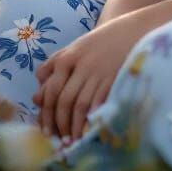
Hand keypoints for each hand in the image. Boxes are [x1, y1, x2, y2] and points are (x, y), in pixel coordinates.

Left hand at [32, 12, 150, 141]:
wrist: (135, 29)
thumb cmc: (102, 42)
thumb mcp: (75, 48)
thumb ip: (53, 68)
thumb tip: (36, 98)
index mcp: (67, 57)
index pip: (51, 91)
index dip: (46, 114)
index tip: (46, 131)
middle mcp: (80, 64)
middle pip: (63, 100)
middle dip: (59, 124)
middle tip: (58, 141)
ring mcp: (98, 72)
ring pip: (79, 105)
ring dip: (74, 126)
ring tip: (72, 141)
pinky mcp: (114, 78)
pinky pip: (98, 103)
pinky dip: (91, 119)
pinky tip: (89, 130)